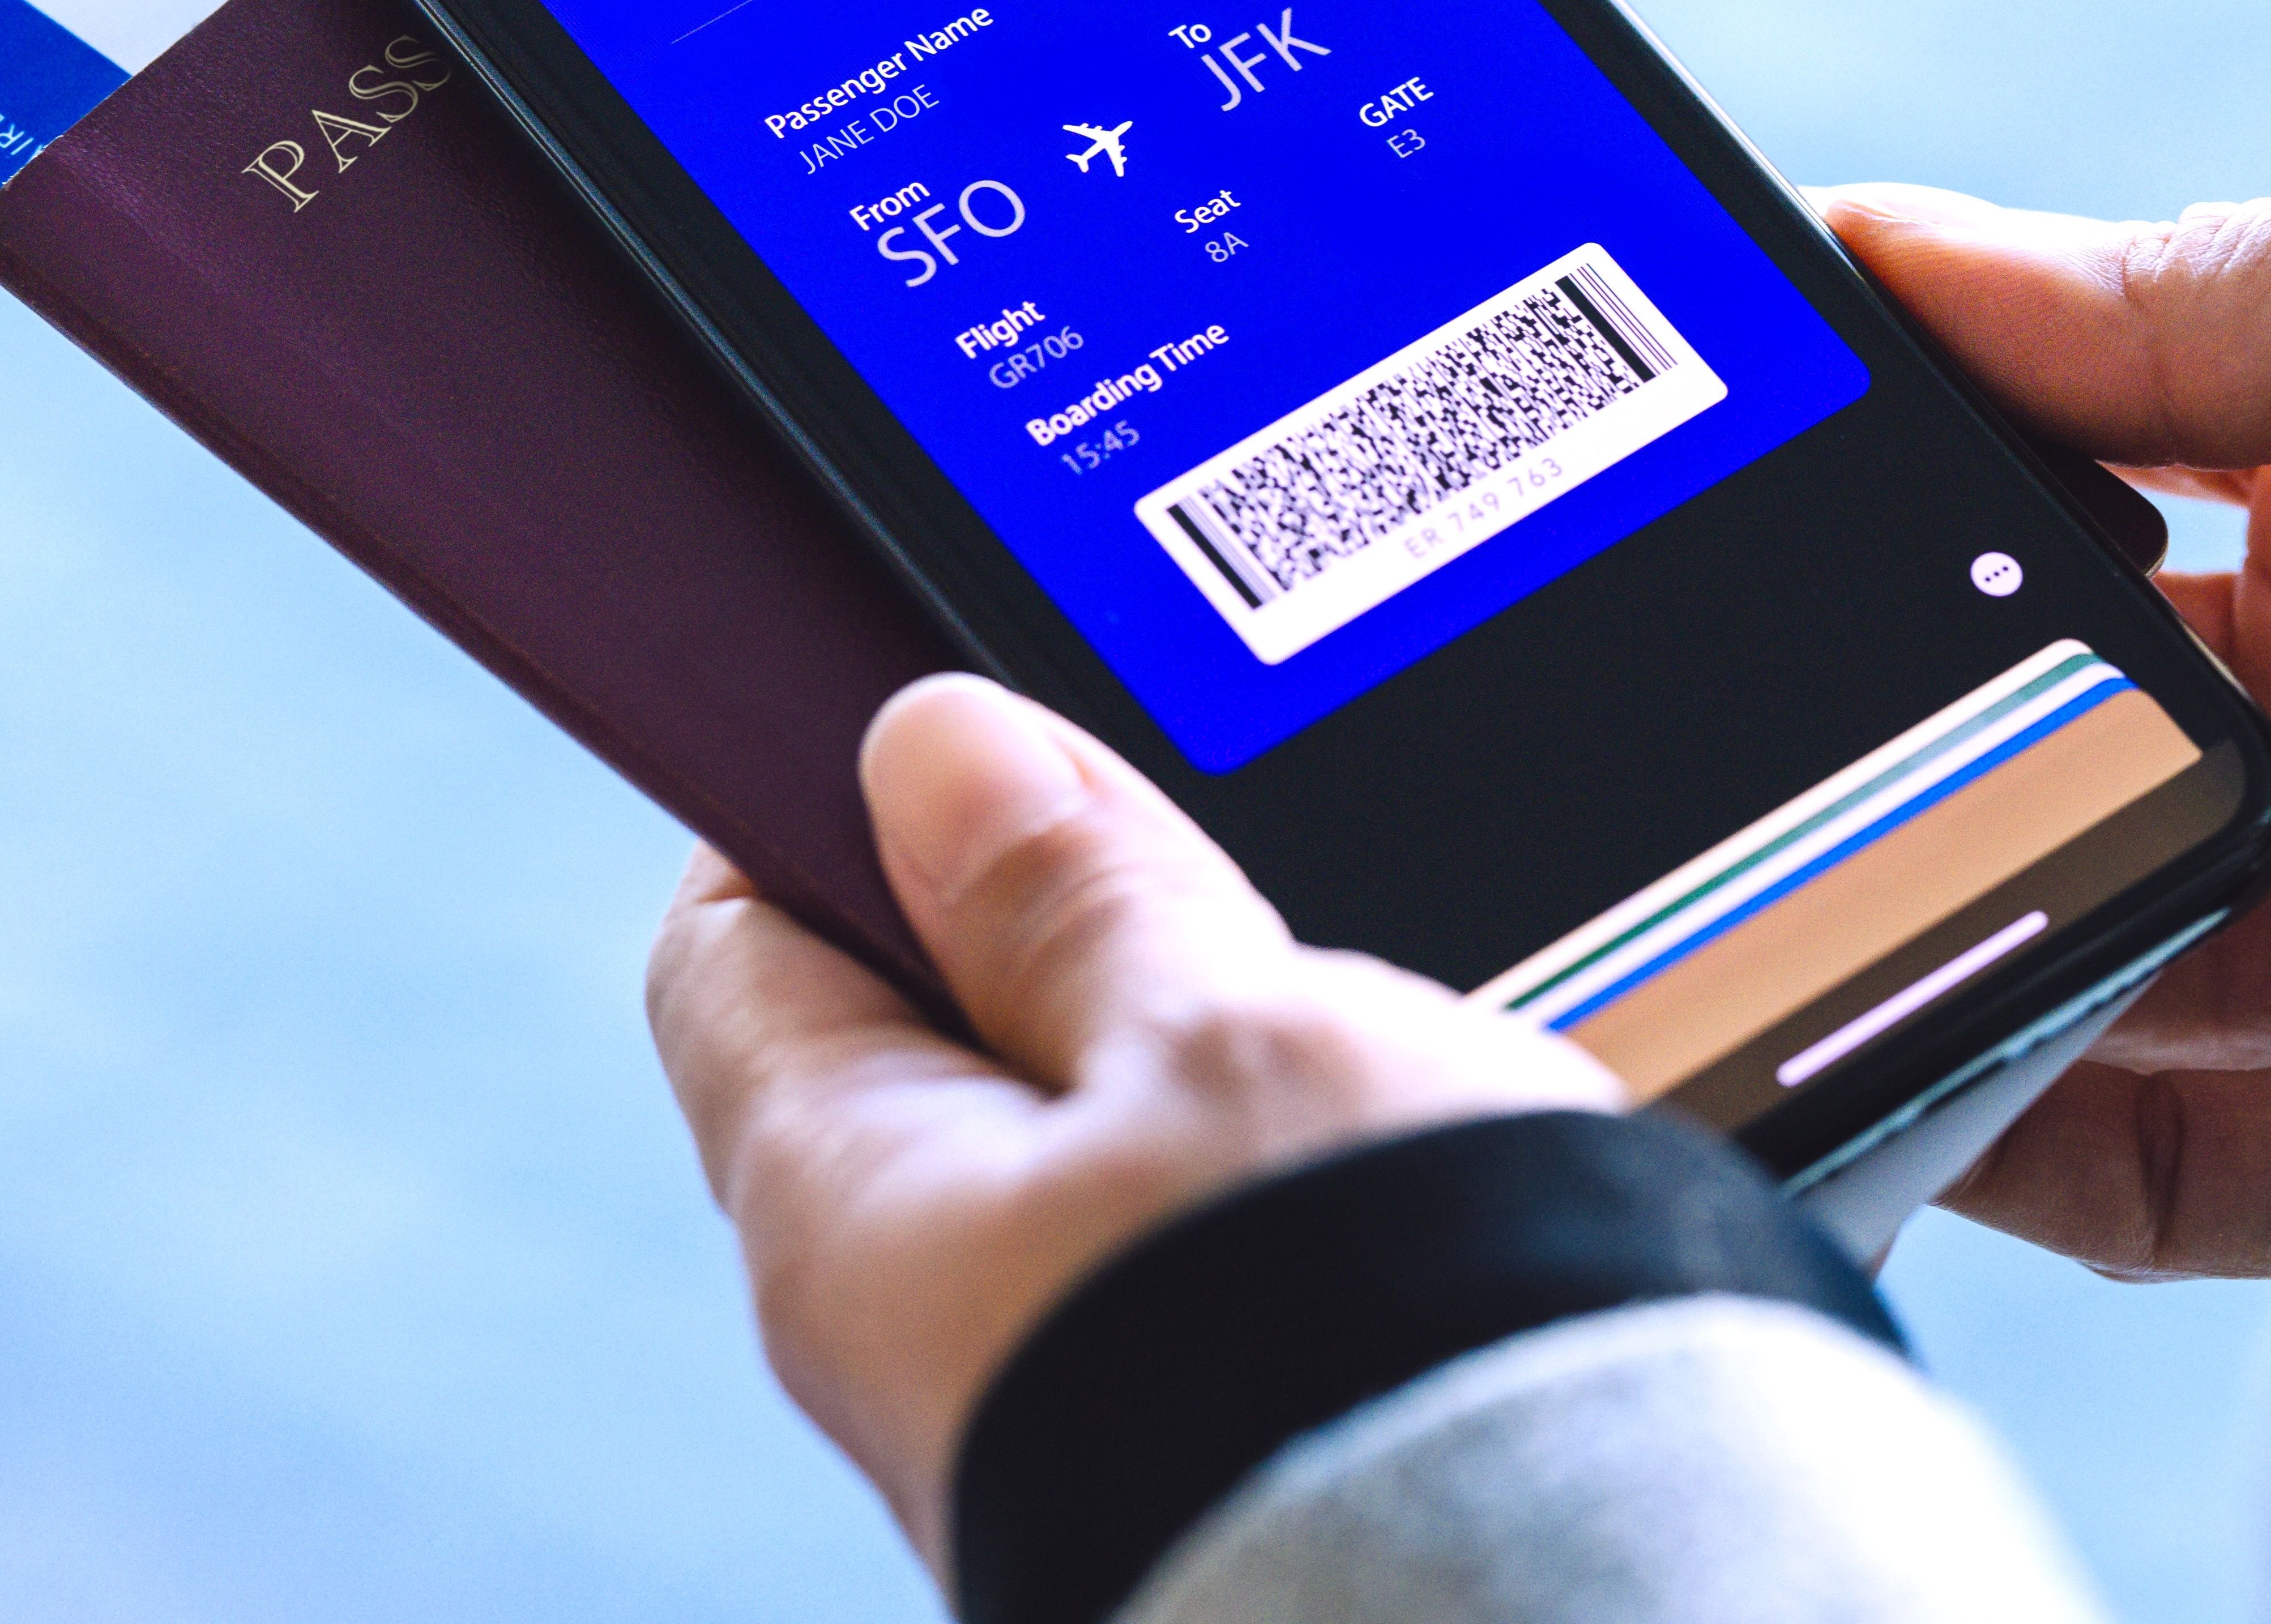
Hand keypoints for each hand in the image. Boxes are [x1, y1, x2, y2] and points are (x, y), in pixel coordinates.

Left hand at [648, 673, 1617, 1578]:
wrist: (1533, 1591)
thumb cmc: (1354, 1344)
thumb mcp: (1218, 1034)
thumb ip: (1076, 892)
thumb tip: (937, 749)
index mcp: (850, 1208)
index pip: (737, 946)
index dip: (829, 808)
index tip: (959, 732)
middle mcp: (909, 1331)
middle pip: (922, 1045)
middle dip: (1065, 931)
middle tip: (1206, 890)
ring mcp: (1040, 1401)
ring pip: (1078, 1150)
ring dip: (1198, 1062)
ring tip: (1336, 1046)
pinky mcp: (1176, 1442)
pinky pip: (1185, 1255)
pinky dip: (1269, 1176)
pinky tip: (1389, 1170)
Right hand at [1820, 58, 2270, 1273]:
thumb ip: (2213, 281)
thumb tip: (1893, 253)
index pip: (2066, 542)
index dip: (1909, 536)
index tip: (1746, 518)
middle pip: (2050, 762)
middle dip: (1883, 760)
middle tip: (1713, 751)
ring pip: (2093, 957)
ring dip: (1930, 942)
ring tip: (1765, 924)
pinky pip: (2203, 1161)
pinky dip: (2041, 1136)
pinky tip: (1914, 1076)